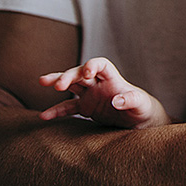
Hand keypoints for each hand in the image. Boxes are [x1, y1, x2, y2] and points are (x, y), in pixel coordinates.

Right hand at [39, 57, 170, 128]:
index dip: (92, 65)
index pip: (101, 64)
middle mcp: (99, 84)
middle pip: (81, 73)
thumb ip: (130, 100)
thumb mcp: (141, 104)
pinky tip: (44, 117)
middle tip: (57, 85)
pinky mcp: (85, 108)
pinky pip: (68, 108)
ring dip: (58, 82)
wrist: (139, 121)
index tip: (87, 72)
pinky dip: (56, 111)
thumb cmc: (142, 108)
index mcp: (113, 78)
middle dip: (69, 76)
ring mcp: (90, 95)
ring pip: (71, 85)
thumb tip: (116, 100)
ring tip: (42, 81)